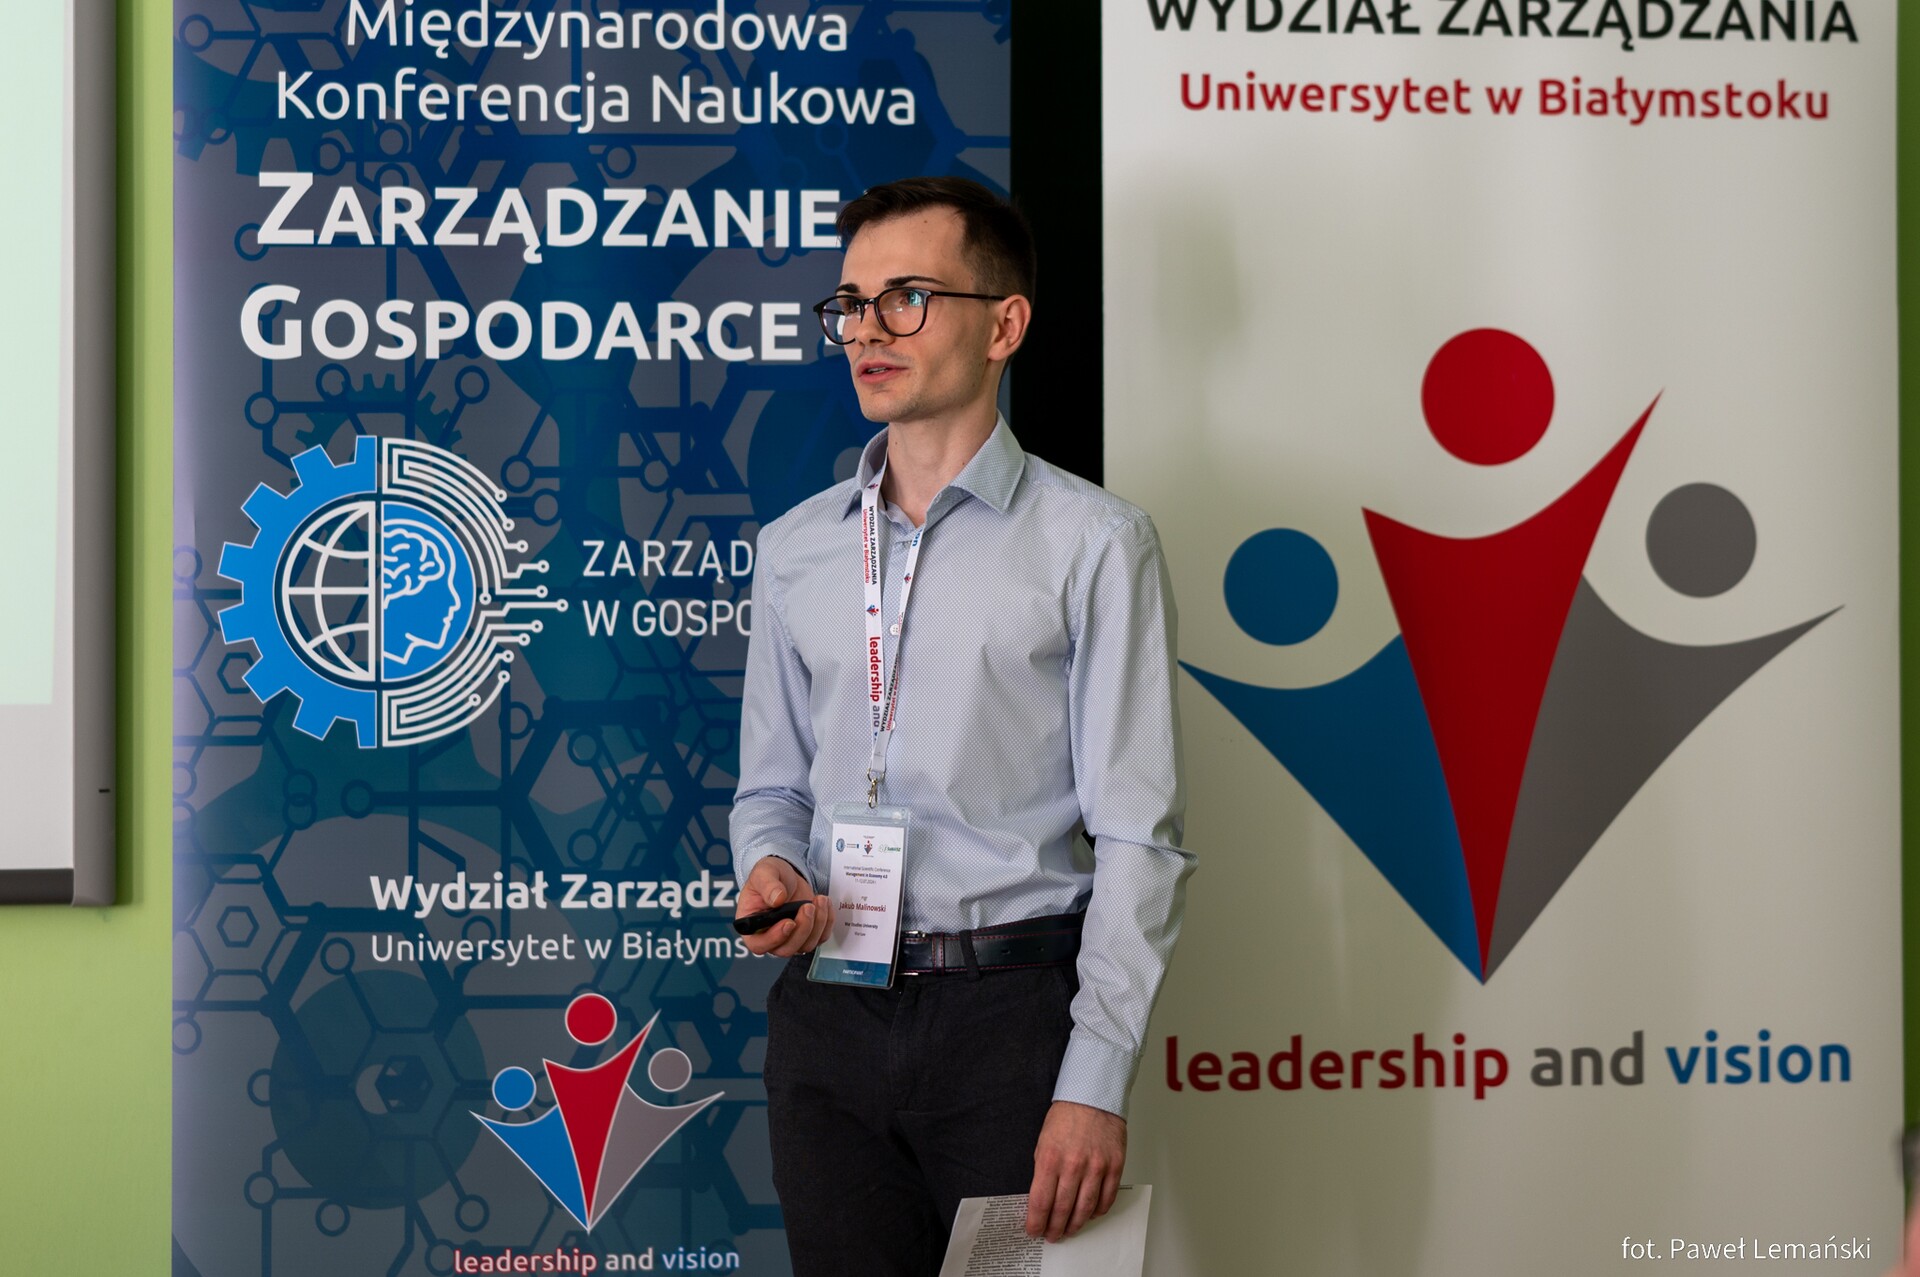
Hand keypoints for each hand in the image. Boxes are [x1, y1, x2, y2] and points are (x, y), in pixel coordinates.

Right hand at [737, 856, 832, 956]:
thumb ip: (767, 885)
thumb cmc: (769, 877)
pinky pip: (820, 937)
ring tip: (819, 900)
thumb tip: (777, 900)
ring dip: (817, 924)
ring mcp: (790, 938)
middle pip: (786, 949)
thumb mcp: (763, 873)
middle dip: (802, 929)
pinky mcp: (807, 934)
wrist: (786, 875)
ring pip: (806, 945)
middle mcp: (770, 936)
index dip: (775, 938)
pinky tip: (824, 904)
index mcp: (752, 926)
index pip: (759, 944)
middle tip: (807, 907)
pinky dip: (826, 922)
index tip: (789, 922)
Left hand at [1025, 1101, 1125, 1241]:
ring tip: (1069, 1230)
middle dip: (1054, 1228)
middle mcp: (1073, 1165)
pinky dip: (1097, 1211)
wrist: (1093, 1096)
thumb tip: (1041, 1200)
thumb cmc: (1067, 1117)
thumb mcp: (1043, 1142)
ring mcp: (1096, 1167)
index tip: (1033, 1230)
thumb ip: (1043, 1171)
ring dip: (1075, 1225)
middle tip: (1051, 1235)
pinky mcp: (1114, 1166)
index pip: (1040, 1202)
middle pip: (1062, 1210)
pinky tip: (1090, 1214)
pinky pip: (1106, 1199)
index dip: (1036, 1222)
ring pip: (1085, 1209)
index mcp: (1050, 1159)